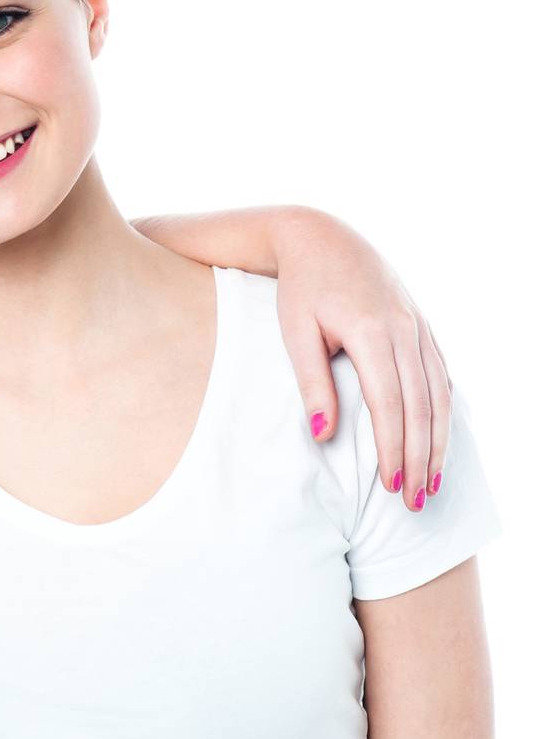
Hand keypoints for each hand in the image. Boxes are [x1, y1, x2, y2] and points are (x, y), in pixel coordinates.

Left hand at [273, 208, 449, 512]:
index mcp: (371, 331)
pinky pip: (440, 375)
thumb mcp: (295, 332)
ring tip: (431, 482)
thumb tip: (321, 436)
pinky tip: (440, 439)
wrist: (321, 238)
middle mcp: (404, 330)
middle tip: (415, 501)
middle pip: (420, 407)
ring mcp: (418, 326)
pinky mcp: (421, 326)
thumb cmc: (300, 288)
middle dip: (420, 458)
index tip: (389, 486)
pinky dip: (443, 411)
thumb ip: (311, 384)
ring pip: (438, 394)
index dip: (392, 449)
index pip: (389, 405)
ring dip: (438, 441)